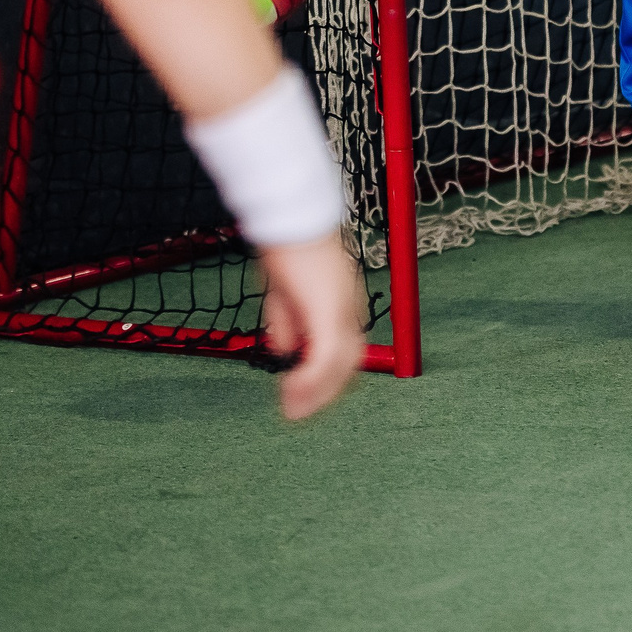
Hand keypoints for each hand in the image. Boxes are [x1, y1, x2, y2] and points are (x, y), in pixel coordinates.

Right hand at [258, 235, 368, 418]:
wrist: (290, 217)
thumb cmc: (285, 245)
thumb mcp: (283, 290)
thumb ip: (287, 320)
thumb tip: (285, 350)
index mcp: (341, 301)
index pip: (345, 347)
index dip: (328, 374)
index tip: (306, 392)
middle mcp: (349, 307)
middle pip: (348, 360)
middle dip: (324, 390)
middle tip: (298, 413)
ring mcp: (342, 309)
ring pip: (340, 364)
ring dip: (317, 392)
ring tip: (293, 412)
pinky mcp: (329, 311)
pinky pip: (325, 357)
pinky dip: (310, 380)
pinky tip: (291, 391)